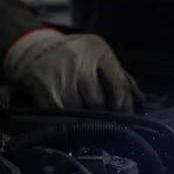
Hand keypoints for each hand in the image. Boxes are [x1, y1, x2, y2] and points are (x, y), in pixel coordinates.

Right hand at [3, 29, 141, 111]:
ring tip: (84, 123)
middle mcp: (79, 59)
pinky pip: (58, 113)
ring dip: (82, 120)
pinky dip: (64, 121)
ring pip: (78, 110)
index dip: (124, 109)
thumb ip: (121, 78)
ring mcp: (59, 73)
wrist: (33, 48)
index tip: (125, 122)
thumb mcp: (100, 58)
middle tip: (103, 125)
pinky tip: (68, 124)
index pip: (119, 86)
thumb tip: (140, 104)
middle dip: (102, 116)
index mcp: (99, 51)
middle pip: (98, 102)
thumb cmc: (75, 57)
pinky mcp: (41, 86)